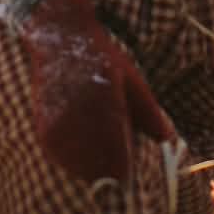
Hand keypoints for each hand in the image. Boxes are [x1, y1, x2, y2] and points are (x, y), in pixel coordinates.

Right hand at [21, 0, 173, 184]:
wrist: (59, 37)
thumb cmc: (101, 58)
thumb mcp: (131, 79)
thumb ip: (149, 112)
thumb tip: (169, 139)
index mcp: (106, 103)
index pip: (117, 156)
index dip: (125, 170)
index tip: (130, 176)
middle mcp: (79, 115)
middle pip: (98, 166)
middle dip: (108, 170)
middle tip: (115, 169)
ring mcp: (58, 122)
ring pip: (78, 165)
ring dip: (89, 168)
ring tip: (98, 159)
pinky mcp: (44, 127)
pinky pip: (61, 156)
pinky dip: (71, 159)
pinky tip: (80, 151)